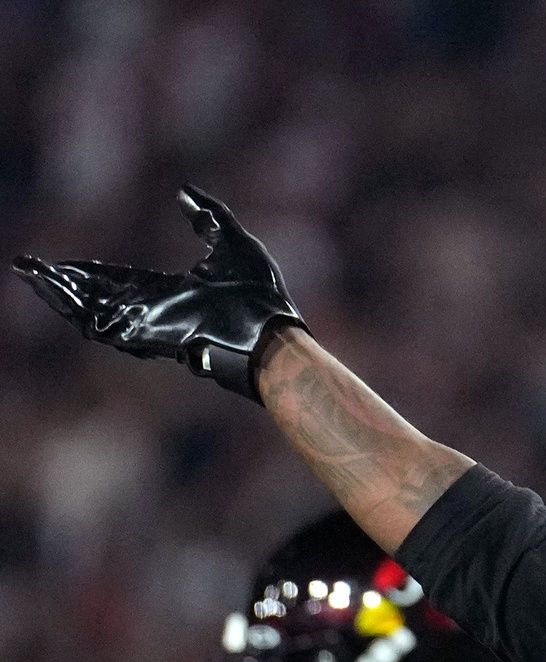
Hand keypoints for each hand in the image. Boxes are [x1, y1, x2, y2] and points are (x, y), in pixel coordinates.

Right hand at [13, 185, 306, 402]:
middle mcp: (154, 311)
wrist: (267, 326)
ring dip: (57, 292)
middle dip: (61, 284)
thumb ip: (207, 215)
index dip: (90, 273)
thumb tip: (185, 191)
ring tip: (28, 273)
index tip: (63, 264)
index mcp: (172, 294)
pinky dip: (72, 305)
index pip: (120, 283)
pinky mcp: (145, 334)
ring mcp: (148, 325)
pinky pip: (100, 323)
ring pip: (89, 311)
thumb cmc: (260, 292)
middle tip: (26, 268)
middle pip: (95, 297)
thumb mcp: (231, 240)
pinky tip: (49, 287)